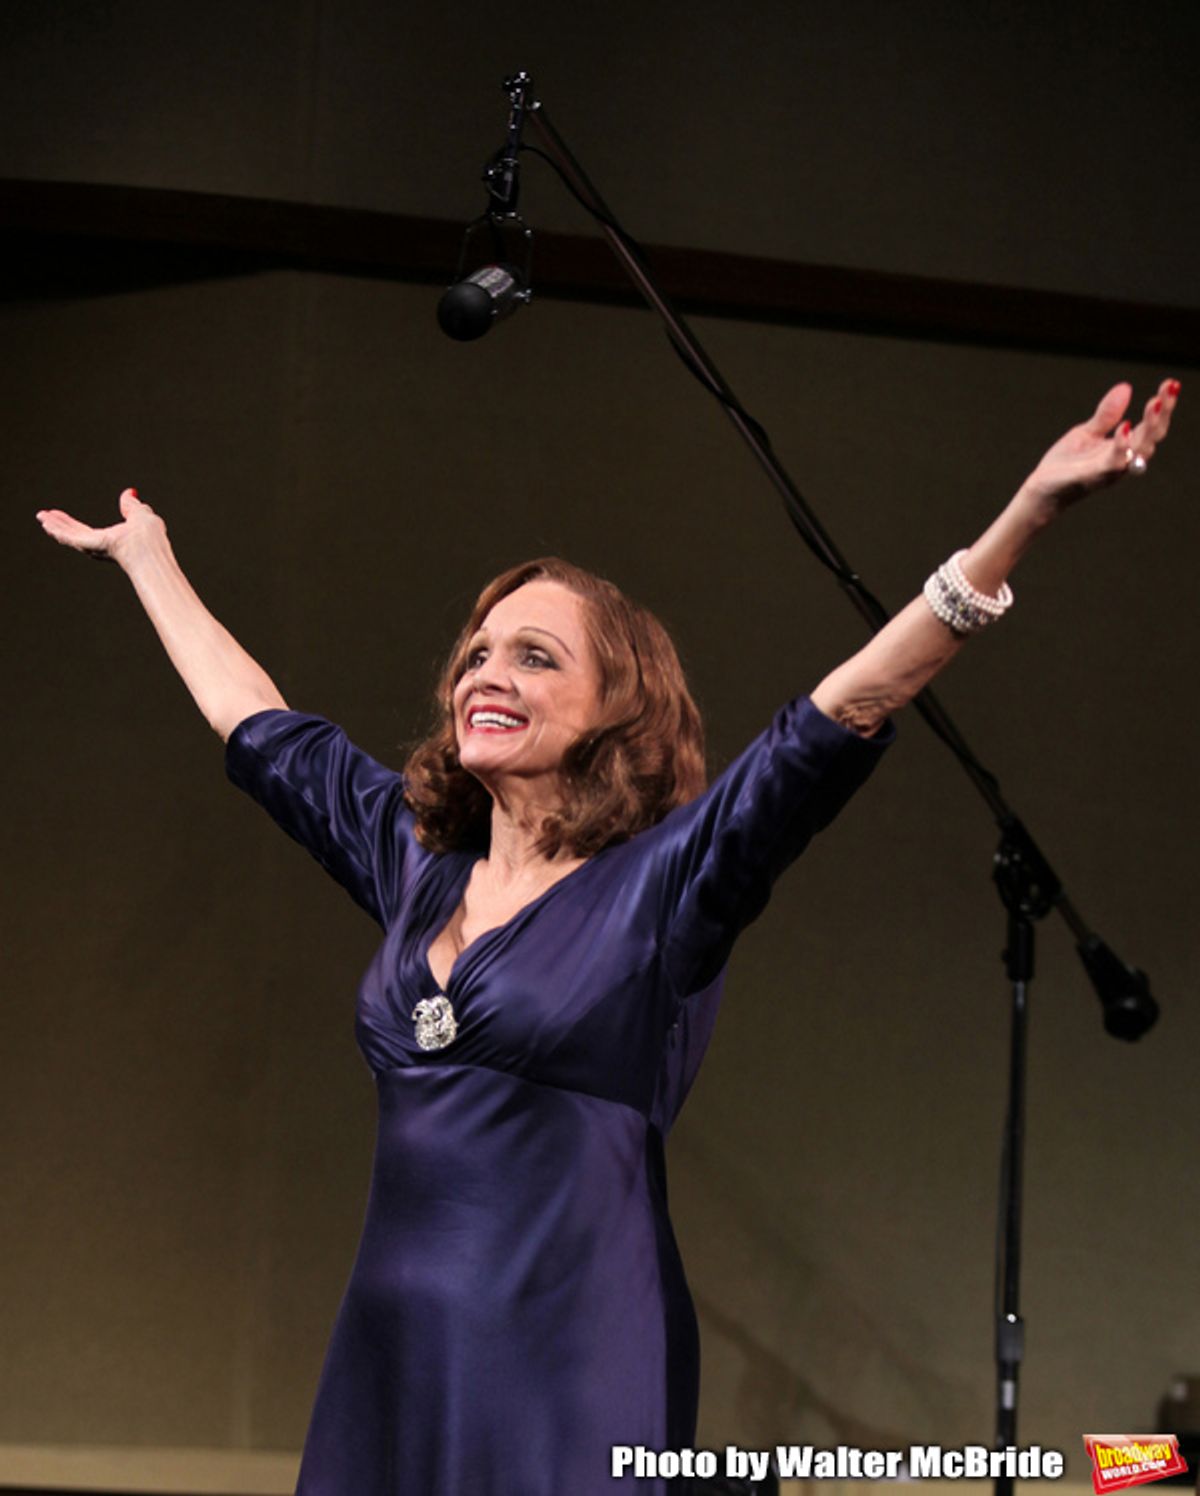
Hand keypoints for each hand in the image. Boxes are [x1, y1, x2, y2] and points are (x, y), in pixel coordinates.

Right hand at [36, 487, 166, 567]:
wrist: (150, 550)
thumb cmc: (152, 539)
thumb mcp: (141, 514)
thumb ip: (132, 506)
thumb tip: (130, 493)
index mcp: (113, 541)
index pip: (89, 532)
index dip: (75, 525)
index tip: (62, 517)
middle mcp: (102, 547)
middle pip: (76, 534)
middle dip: (60, 525)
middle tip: (45, 517)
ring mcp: (95, 547)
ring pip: (70, 536)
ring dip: (55, 526)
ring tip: (42, 517)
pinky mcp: (91, 545)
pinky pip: (70, 537)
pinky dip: (57, 529)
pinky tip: (46, 522)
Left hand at [1020, 378, 1179, 520]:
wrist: (1042, 490)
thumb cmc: (1067, 464)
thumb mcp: (1087, 432)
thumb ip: (1107, 414)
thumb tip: (1126, 387)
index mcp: (1124, 449)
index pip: (1151, 427)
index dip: (1164, 406)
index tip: (1171, 384)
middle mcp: (1123, 461)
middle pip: (1152, 437)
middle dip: (1163, 413)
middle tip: (1169, 389)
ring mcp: (1110, 470)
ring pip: (1140, 450)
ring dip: (1149, 427)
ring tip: (1154, 404)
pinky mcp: (1092, 476)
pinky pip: (1113, 463)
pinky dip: (1121, 445)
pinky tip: (1125, 427)